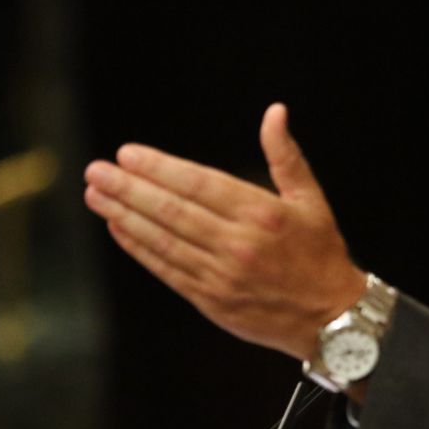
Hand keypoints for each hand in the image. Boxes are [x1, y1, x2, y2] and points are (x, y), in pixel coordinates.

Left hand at [83, 103, 365, 359]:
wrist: (331, 317)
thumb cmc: (321, 252)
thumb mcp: (311, 199)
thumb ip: (285, 155)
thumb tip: (275, 112)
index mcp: (263, 214)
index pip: (199, 184)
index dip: (159, 168)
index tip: (127, 154)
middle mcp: (239, 244)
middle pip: (171, 210)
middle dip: (128, 188)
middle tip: (97, 170)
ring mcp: (221, 275)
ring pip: (162, 240)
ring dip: (124, 215)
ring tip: (96, 195)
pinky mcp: (211, 300)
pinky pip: (166, 269)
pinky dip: (139, 248)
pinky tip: (118, 228)